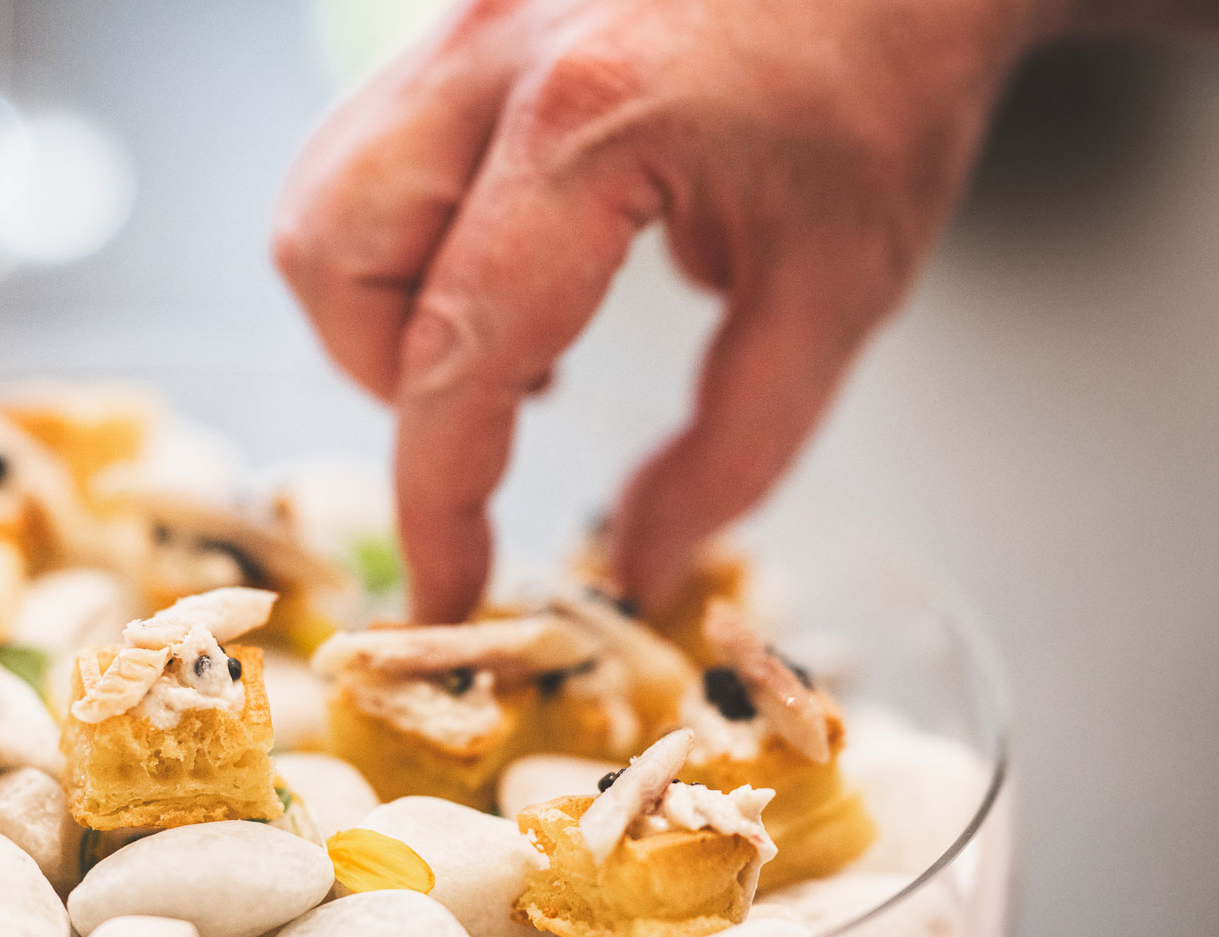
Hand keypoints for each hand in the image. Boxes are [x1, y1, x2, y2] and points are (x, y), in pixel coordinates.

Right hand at [276, 0, 1051, 617]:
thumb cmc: (892, 76)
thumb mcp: (840, 288)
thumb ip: (734, 451)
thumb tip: (638, 561)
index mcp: (591, 118)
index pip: (454, 354)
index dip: (438, 505)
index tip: (445, 595)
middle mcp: (493, 51)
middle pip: (330, 255)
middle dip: (387, 374)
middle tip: (500, 412)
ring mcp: (464, 13)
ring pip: (327, 196)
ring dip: (385, 301)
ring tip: (513, 326)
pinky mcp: (463, 9)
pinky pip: (373, 147)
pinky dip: (411, 233)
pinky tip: (519, 249)